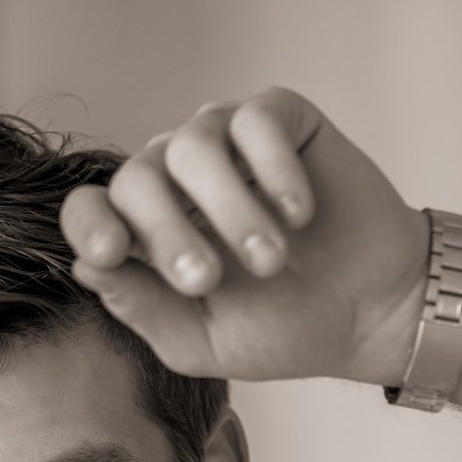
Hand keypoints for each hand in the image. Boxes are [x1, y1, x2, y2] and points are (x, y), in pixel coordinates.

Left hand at [62, 87, 428, 387]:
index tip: (110, 250)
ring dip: (229, 209)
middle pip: (138, 177)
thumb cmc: (287, 329)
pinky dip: (273, 167)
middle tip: (207, 280)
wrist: (373, 313)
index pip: (93, 208)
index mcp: (150, 232)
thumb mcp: (204, 343)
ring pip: (194, 145)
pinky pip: (256, 119)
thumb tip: (87, 267)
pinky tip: (299, 212)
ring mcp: (229, 144)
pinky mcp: (281, 121)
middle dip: (166, 232)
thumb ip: (144, 308)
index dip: (90, 223)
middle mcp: (179, 180)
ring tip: (271, 258)